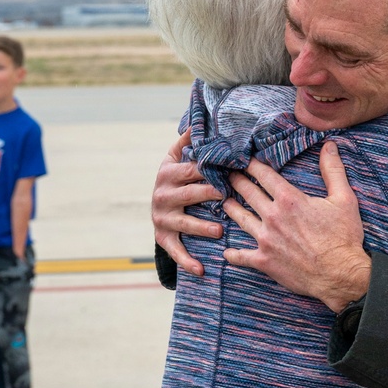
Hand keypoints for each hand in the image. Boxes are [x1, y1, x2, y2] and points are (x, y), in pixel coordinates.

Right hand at [151, 129, 224, 276]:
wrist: (157, 204)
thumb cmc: (177, 176)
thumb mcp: (178, 156)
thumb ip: (188, 139)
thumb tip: (199, 117)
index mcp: (168, 173)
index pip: (191, 170)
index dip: (210, 169)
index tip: (231, 168)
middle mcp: (162, 195)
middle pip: (189, 195)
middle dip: (208, 195)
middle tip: (228, 196)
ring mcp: (162, 218)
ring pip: (184, 224)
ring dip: (201, 228)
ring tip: (220, 231)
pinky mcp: (163, 237)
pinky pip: (175, 251)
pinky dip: (187, 261)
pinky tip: (201, 270)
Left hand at [223, 140, 371, 311]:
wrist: (340, 275)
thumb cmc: (343, 237)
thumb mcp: (344, 199)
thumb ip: (333, 171)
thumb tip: (329, 145)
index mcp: (289, 199)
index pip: (263, 174)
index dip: (251, 164)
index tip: (243, 158)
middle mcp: (272, 217)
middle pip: (247, 192)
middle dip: (236, 181)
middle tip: (227, 175)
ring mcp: (265, 239)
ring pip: (240, 219)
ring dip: (230, 208)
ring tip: (224, 202)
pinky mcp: (264, 261)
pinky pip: (241, 256)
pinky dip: (233, 254)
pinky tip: (227, 252)